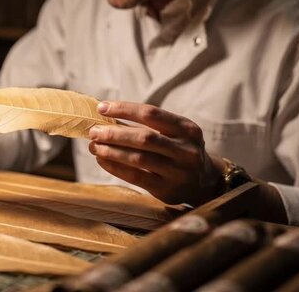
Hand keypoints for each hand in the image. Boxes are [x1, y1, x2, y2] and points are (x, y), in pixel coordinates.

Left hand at [88, 101, 223, 205]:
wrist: (204, 182)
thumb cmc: (179, 150)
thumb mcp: (174, 134)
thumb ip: (146, 125)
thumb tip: (105, 117)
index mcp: (187, 129)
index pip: (151, 114)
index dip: (124, 109)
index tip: (102, 108)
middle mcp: (186, 150)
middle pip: (144, 137)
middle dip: (115, 133)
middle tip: (94, 131)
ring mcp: (178, 172)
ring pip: (138, 159)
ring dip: (112, 151)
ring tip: (94, 146)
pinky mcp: (167, 190)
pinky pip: (136, 177)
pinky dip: (115, 167)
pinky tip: (101, 159)